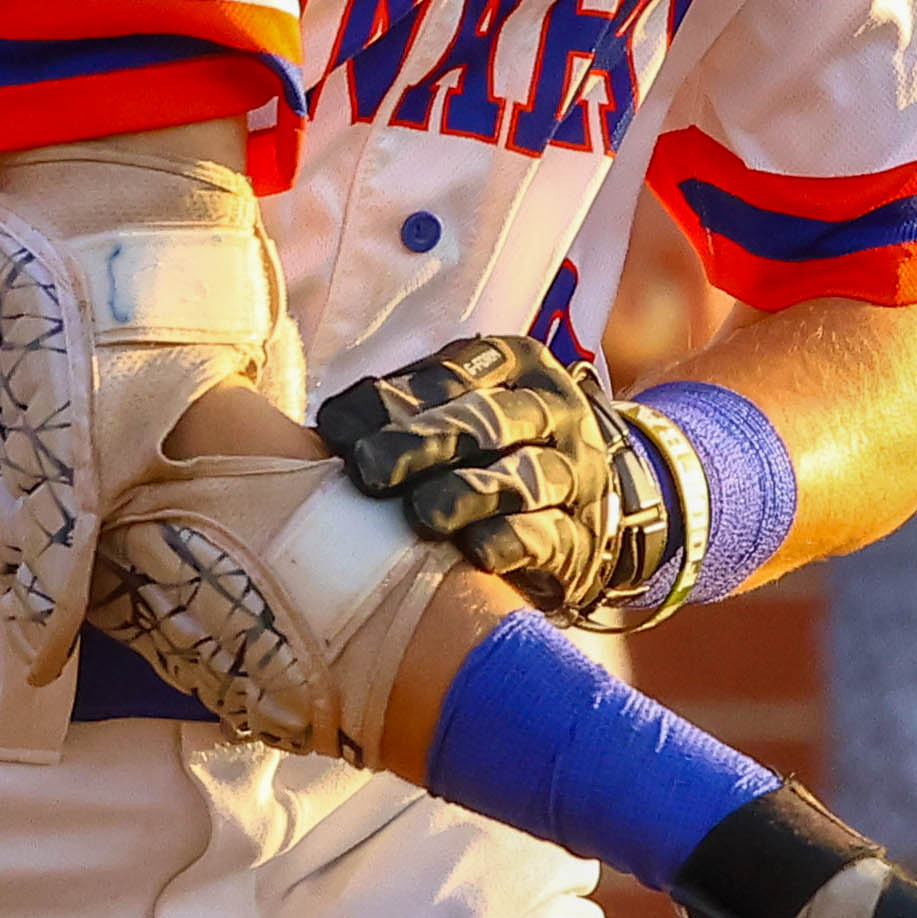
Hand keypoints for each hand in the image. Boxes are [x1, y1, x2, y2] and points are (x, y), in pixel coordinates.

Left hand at [314, 333, 672, 623]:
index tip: (335, 431)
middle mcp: (552, 411)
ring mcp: (575, 473)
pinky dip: (512, 543)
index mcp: (517, 365)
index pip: (454, 374)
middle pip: (489, 421)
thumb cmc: (493, 449)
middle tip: (369, 469)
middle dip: (424, 442)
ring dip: (469, 493)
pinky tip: (476, 552)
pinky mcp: (583, 535)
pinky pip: (551, 537)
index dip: (393, 401)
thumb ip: (404, 409)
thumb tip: (326, 430)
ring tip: (422, 515)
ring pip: (524, 478)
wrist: (590, 498)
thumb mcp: (462, 406)